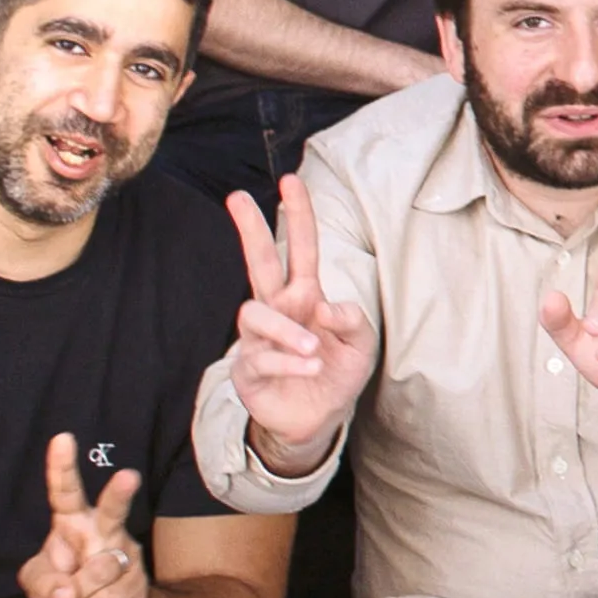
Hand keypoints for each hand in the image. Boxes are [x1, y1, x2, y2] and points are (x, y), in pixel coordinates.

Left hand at [17, 432, 153, 597]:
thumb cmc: (65, 587)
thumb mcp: (37, 583)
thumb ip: (41, 583)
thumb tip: (67, 593)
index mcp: (71, 522)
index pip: (65, 492)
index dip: (62, 467)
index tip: (62, 439)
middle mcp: (101, 530)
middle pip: (112, 509)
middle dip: (120, 494)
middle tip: (129, 476)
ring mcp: (122, 553)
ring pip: (99, 569)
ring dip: (79, 593)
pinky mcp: (135, 578)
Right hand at [223, 182, 375, 466]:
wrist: (318, 417)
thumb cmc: (336, 370)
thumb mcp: (360, 344)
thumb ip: (353, 320)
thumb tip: (328, 306)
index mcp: (305, 295)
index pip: (300, 249)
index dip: (297, 215)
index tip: (289, 180)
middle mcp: (278, 310)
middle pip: (259, 263)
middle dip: (250, 230)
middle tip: (237, 196)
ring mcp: (258, 339)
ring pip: (255, 314)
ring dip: (288, 330)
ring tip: (314, 349)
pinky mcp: (248, 370)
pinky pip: (261, 358)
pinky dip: (289, 362)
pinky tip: (311, 368)